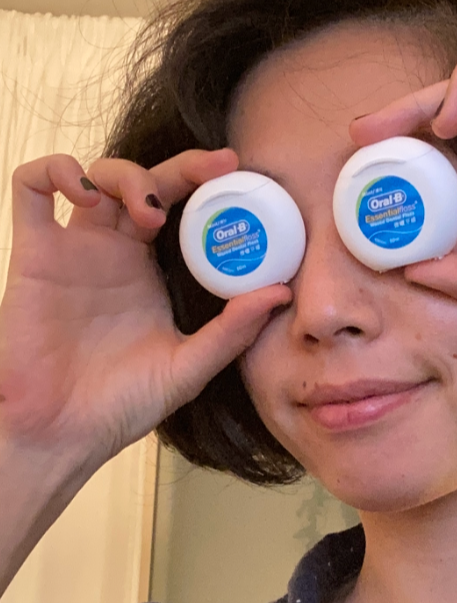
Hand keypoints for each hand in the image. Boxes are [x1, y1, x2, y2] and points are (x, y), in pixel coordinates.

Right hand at [1, 149, 290, 466]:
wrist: (64, 435)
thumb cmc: (121, 406)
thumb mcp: (189, 368)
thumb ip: (231, 332)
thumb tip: (280, 292)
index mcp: (151, 271)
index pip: (181, 207)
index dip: (205, 182)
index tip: (237, 170)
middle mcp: (114, 252)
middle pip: (145, 181)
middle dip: (182, 167)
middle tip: (215, 171)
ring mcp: (73, 249)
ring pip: (94, 175)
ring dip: (126, 173)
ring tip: (150, 212)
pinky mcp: (33, 254)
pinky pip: (30, 187)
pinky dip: (56, 171)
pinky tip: (86, 193)